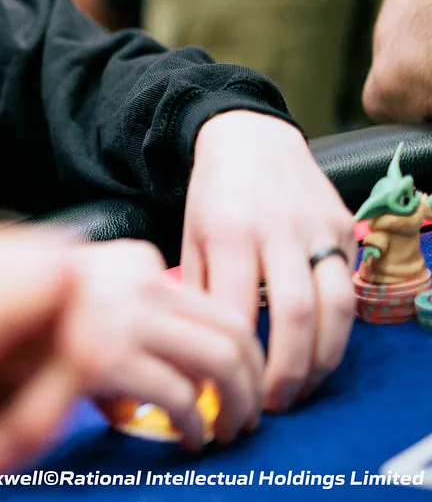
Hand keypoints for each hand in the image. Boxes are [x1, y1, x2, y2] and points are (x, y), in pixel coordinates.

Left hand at [0, 231, 82, 501]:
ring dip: (34, 419)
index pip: (57, 261)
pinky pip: (38, 400)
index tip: (86, 368)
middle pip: (66, 319)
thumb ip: (4, 304)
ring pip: (57, 367)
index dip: (83, 317)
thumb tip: (70, 255)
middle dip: (52, 385)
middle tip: (20, 434)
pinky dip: (22, 434)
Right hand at [62, 241, 263, 449]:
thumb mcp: (90, 297)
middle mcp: (134, 281)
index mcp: (133, 258)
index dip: (237, 347)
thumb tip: (181, 344)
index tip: (238, 376)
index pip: (210, 299)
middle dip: (251, 380)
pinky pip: (179, 397)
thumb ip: (133, 310)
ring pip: (219, 362)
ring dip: (235, 404)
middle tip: (249, 412)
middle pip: (231, 329)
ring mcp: (121, 316)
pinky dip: (195, 424)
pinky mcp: (106, 357)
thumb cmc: (28, 318)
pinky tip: (191, 438)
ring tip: (230, 430)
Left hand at [181, 111, 356, 412]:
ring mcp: (316, 228)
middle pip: (295, 315)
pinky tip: (320, 349)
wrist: (249, 136)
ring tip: (302, 386)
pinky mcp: (343, 227)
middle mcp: (276, 229)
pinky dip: (339, 328)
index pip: (236, 309)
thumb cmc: (212, 194)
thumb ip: (198, 288)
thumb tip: (201, 348)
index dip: (236, 357)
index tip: (227, 388)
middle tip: (274, 402)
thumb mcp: (189, 234)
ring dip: (323, 359)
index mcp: (227, 231)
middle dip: (288, 370)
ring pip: (334, 308)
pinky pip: (349, 288)